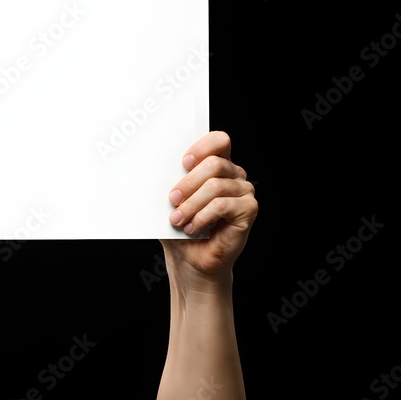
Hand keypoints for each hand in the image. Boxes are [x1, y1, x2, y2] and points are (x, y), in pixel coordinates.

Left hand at [161, 131, 257, 285]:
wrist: (191, 259)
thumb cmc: (180, 226)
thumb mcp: (170, 200)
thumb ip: (169, 181)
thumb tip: (151, 165)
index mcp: (217, 165)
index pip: (219, 141)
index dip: (202, 147)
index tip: (184, 162)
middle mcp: (234, 174)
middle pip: (214, 163)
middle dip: (188, 182)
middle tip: (172, 199)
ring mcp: (244, 191)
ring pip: (215, 186)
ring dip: (191, 204)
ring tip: (178, 219)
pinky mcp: (248, 209)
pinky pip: (222, 205)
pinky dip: (202, 216)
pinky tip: (192, 227)